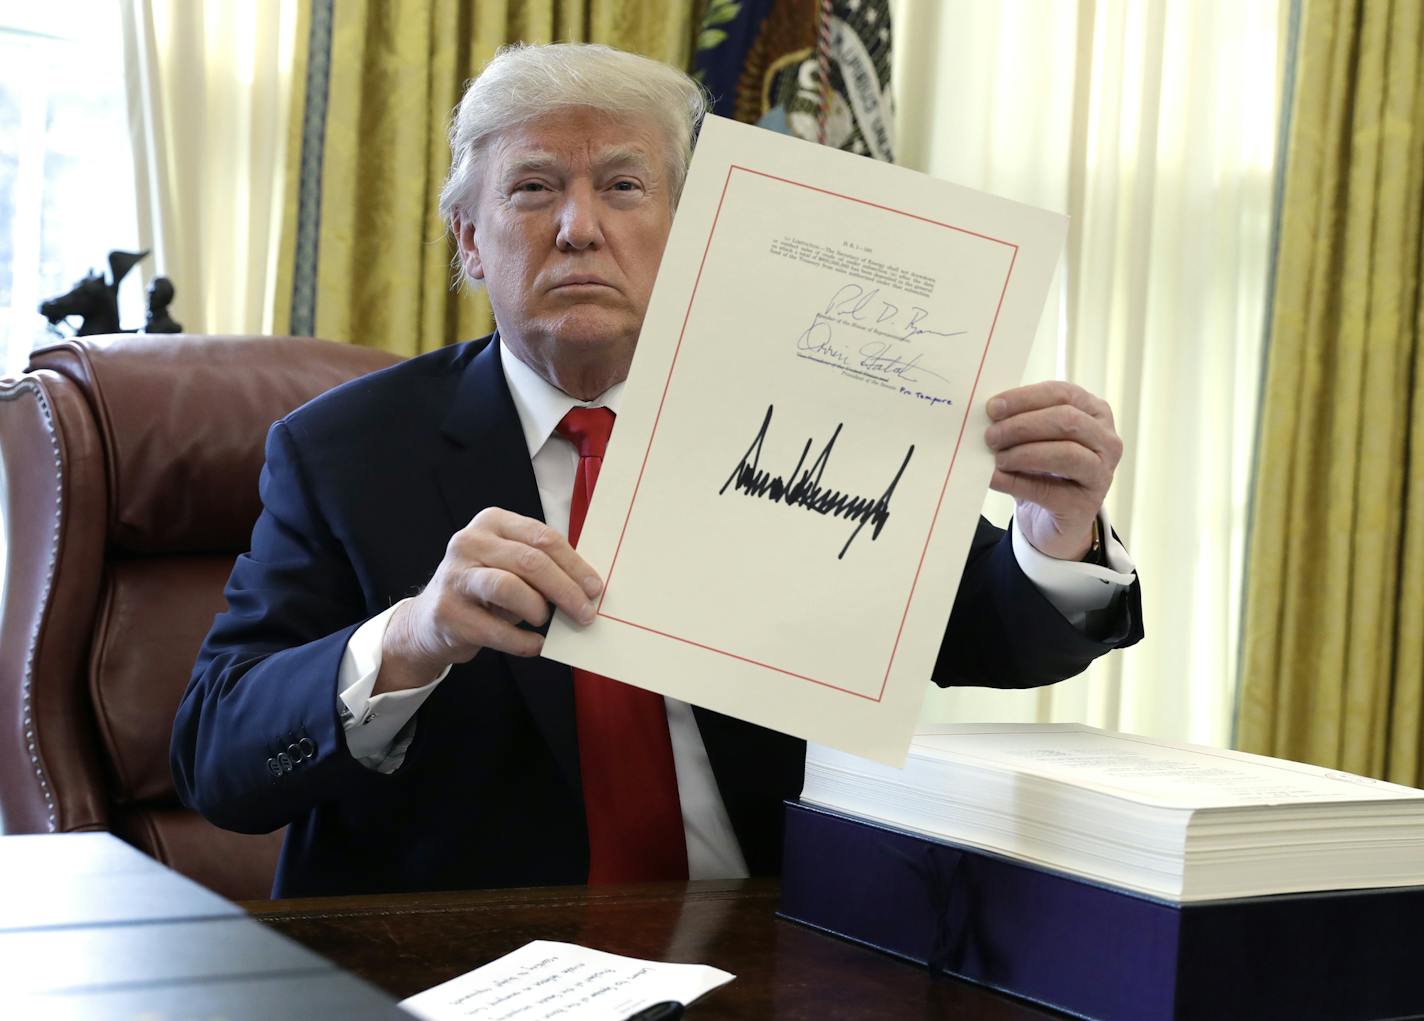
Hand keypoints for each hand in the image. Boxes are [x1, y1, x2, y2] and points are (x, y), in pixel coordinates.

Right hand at [375, 508, 602, 693]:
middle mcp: (469, 542)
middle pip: (529, 561)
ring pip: (509, 588)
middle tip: (585, 612)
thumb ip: (542, 566)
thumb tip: (588, 587)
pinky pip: (495, 629)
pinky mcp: (447, 612)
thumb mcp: (510, 565)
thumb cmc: (485, 589)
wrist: (432, 620)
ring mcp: (455, 576)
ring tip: (547, 621)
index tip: (595, 588)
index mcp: (492, 522)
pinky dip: (523, 641)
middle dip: (565, 589)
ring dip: (539, 609)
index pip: (542, 537)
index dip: (574, 564)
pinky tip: (535, 644)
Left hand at [984, 381, 1122, 559]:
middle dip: (1022, 426)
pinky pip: (1048, 490)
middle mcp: (1106, 440)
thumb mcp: (1035, 439)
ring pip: (1066, 453)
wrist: (1050, 518)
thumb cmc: (1042, 469)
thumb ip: (1019, 422)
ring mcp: (1101, 473)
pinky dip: (1016, 483)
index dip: (1026, 398)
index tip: (993, 407)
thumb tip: (989, 413)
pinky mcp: (1086, 505)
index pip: (1062, 394)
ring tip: (997, 458)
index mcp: (1095, 413)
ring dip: (1024, 453)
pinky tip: (995, 479)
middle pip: (1066, 420)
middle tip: (990, 436)